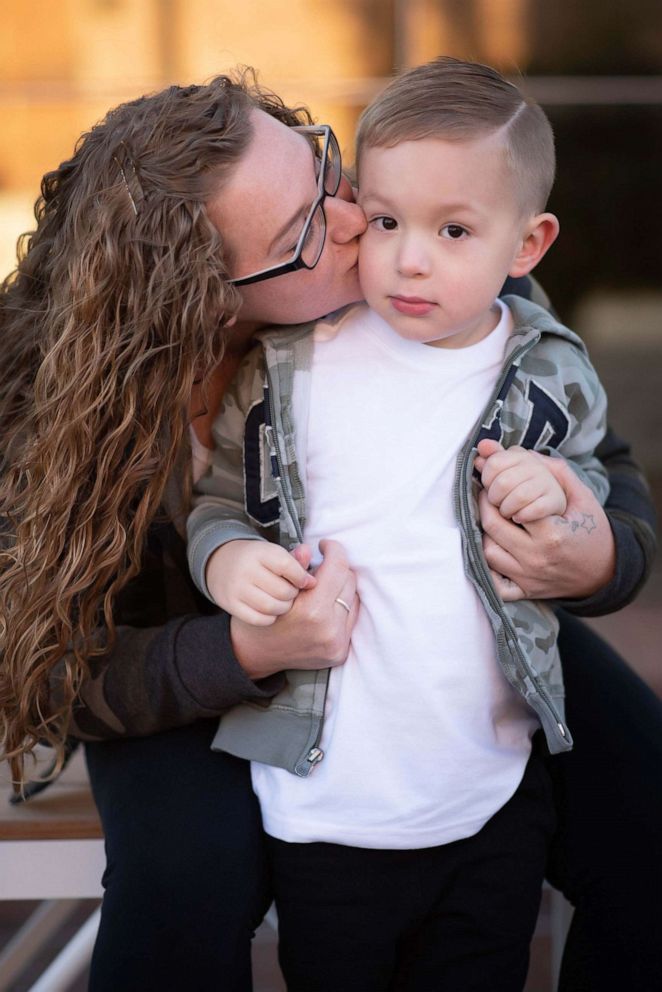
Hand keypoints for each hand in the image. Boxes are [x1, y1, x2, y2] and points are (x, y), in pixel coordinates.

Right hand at [206, 540, 315, 625]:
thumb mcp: (274, 553)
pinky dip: (270, 617)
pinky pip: (259, 619)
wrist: (220, 564)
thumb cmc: (257, 560)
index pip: (287, 566)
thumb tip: (312, 580)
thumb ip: (296, 562)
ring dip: (284, 607)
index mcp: (260, 552)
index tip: (306, 581)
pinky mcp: (231, 604)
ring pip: (272, 606)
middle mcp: (246, 569)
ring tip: (284, 602)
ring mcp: (236, 588)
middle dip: (293, 594)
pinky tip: (271, 610)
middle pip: (282, 590)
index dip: (302, 577)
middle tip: (293, 593)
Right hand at [230, 539, 358, 679]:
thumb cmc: (264, 616)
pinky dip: (341, 607)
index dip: (333, 550)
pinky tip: (326, 605)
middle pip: (348, 581)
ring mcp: (336, 644)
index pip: (338, 567)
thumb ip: (294, 566)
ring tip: (322, 588)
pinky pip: (351, 618)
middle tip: (320, 568)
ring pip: (353, 598)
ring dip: (340, 588)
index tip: (325, 546)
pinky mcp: (340, 652)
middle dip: (336, 569)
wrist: (255, 654)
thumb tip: (309, 548)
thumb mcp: (273, 587)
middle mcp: (328, 629)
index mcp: (312, 610)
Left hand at [478, 450, 615, 601]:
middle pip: (493, 525)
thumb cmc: (593, 530)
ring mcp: (528, 578)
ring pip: (487, 551)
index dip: (501, 490)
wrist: (606, 573)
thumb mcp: (582, 497)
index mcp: (552, 533)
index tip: (499, 482)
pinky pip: (494, 583)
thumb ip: (554, 471)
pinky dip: (487, 568)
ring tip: (492, 518)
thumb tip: (520, 451)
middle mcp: (537, 558)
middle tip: (488, 495)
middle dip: (485, 504)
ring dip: (484, 532)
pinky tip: (494, 550)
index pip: (512, 504)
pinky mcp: (525, 592)